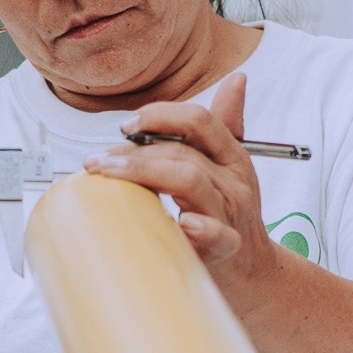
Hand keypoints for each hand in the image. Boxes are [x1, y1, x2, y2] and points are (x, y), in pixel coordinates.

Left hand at [84, 73, 281, 318]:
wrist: (255, 273)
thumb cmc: (232, 216)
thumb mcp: (232, 166)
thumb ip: (226, 124)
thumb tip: (236, 79)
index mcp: (232, 156)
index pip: (198, 120)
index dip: (159, 115)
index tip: (125, 127)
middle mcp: (233, 180)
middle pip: (184, 152)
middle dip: (135, 152)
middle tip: (98, 161)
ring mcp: (231, 214)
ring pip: (192, 182)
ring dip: (146, 174)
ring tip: (110, 175)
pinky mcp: (228, 248)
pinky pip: (219, 236)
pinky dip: (202, 229)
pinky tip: (183, 223)